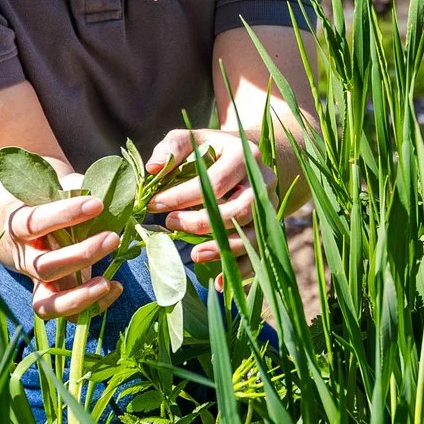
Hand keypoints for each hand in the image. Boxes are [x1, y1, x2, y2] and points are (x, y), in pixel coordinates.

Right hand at [6, 195, 123, 319]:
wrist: (18, 221)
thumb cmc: (41, 199)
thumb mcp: (51, 188)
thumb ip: (73, 187)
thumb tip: (105, 188)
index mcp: (17, 227)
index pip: (36, 222)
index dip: (66, 214)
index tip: (97, 204)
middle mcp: (24, 258)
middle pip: (44, 267)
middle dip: (81, 255)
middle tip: (112, 238)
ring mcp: (36, 282)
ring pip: (47, 303)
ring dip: (80, 295)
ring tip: (108, 282)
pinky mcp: (52, 297)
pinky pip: (67, 314)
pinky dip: (93, 306)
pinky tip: (115, 286)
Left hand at [144, 128, 266, 263]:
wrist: (245, 158)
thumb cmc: (210, 150)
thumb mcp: (191, 139)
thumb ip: (172, 148)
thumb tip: (154, 168)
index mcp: (244, 155)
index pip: (214, 183)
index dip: (182, 197)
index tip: (155, 205)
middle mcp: (264, 181)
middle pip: (239, 210)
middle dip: (201, 223)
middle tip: (170, 224)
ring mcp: (270, 206)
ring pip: (252, 235)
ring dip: (223, 250)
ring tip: (194, 256)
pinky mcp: (268, 226)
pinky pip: (258, 253)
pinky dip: (241, 271)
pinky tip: (219, 283)